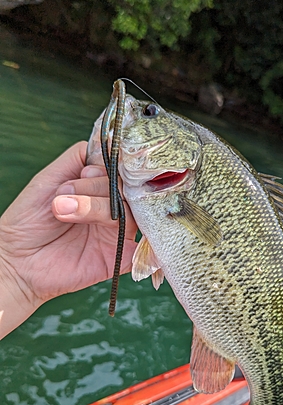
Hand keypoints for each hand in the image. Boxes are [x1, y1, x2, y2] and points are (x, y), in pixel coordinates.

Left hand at [0, 141, 137, 338]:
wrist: (16, 260)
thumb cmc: (28, 221)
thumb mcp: (50, 177)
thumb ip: (78, 158)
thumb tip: (107, 144)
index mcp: (98, 188)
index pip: (121, 170)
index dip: (108, 167)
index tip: (84, 172)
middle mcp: (111, 207)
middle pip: (127, 188)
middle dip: (97, 186)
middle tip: (66, 194)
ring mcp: (117, 232)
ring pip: (129, 211)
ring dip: (96, 207)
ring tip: (64, 210)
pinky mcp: (119, 257)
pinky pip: (143, 248)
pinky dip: (138, 240)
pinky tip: (110, 232)